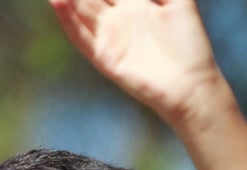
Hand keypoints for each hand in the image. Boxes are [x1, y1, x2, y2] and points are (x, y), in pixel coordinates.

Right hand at [48, 0, 226, 124]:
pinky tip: (57, 2)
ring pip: (81, 10)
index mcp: (135, 4)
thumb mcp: (179, 3)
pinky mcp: (103, 56)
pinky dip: (67, 19)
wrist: (189, 84)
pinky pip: (79, 36)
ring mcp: (109, 36)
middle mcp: (118, 18)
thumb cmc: (190, 45)